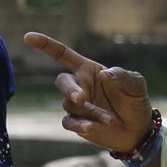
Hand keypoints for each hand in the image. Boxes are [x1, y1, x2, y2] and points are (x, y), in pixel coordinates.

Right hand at [23, 33, 153, 153]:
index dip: (46, 45)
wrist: (137, 129)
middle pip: (62, 82)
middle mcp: (79, 85)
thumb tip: (104, 74)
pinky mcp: (77, 123)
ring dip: (89, 112)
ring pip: (71, 105)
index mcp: (88, 70)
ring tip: (110, 119)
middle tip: (82, 98)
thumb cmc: (135, 101)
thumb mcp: (136, 84)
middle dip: (70, 89)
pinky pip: (69, 122)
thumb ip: (123, 76)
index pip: (63, 55)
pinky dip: (79, 125)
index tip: (28, 37)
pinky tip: (91, 128)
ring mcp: (76, 106)